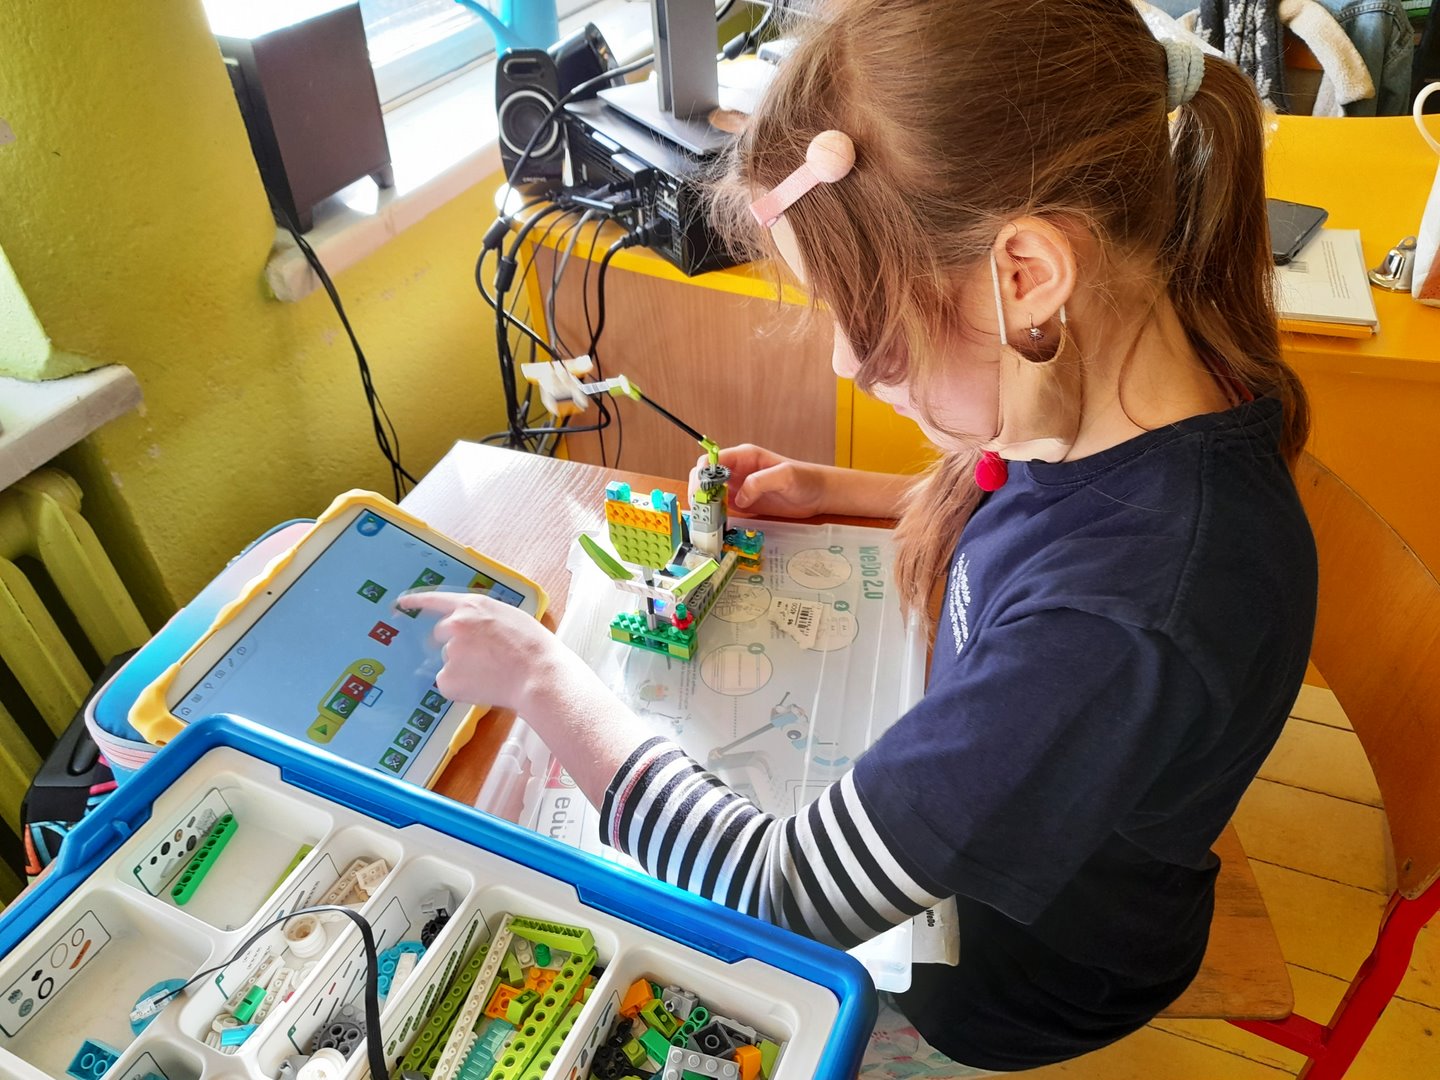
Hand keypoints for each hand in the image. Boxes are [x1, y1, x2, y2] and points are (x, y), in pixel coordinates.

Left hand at [396, 590, 563, 713]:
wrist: (538, 674)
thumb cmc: (533, 646)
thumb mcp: (509, 616)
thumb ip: (484, 618)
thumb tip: (476, 628)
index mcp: (471, 606)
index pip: (434, 600)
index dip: (416, 601)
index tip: (402, 603)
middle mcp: (455, 625)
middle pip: (442, 636)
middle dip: (457, 645)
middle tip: (483, 657)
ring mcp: (449, 653)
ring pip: (450, 662)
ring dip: (464, 668)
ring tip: (493, 673)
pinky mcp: (447, 679)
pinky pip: (450, 684)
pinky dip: (462, 688)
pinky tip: (484, 686)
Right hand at [691, 444, 829, 518]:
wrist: (818, 494)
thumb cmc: (805, 479)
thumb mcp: (785, 476)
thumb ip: (760, 482)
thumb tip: (739, 497)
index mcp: (744, 457)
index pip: (712, 461)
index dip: (702, 475)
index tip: (701, 493)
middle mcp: (737, 470)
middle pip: (705, 476)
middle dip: (698, 491)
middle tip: (701, 510)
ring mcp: (739, 487)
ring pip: (710, 493)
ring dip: (704, 505)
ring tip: (705, 520)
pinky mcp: (743, 502)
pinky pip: (722, 506)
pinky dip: (715, 515)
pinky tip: (715, 525)